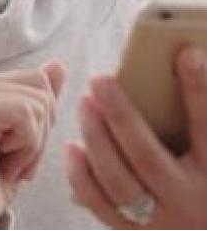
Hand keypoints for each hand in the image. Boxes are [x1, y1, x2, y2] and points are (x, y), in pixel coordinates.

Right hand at [0, 60, 65, 226]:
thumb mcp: (27, 135)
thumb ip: (39, 98)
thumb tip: (57, 65)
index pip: (38, 79)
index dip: (43, 119)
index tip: (19, 148)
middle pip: (40, 90)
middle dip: (40, 133)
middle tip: (14, 159)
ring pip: (36, 104)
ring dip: (32, 145)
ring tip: (7, 162)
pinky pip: (24, 116)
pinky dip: (25, 148)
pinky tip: (2, 163)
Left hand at [66, 46, 206, 227]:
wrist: (201, 228)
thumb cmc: (203, 177)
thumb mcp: (206, 150)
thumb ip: (195, 118)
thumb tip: (184, 61)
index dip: (199, 90)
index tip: (186, 53)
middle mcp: (193, 204)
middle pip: (148, 157)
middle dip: (121, 116)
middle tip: (99, 79)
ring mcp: (163, 224)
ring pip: (119, 183)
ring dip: (97, 140)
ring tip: (85, 104)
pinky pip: (101, 206)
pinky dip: (82, 176)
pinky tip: (72, 147)